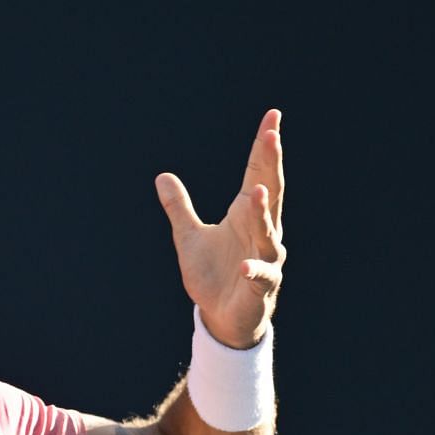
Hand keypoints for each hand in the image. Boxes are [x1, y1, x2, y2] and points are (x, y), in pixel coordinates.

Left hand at [155, 110, 285, 348]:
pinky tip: (245, 266)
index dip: (263, 147)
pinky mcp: (260, 286)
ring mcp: (265, 257)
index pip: (258, 172)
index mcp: (247, 213)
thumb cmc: (212, 275)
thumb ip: (179, 207)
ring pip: (268, 232)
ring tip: (259, 191)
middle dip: (271, 164)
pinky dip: (254, 270)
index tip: (272, 117)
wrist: (222, 318)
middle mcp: (262, 231)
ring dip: (263, 213)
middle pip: (271, 192)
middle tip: (272, 135)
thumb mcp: (188, 236)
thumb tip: (162, 177)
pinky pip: (260, 274)